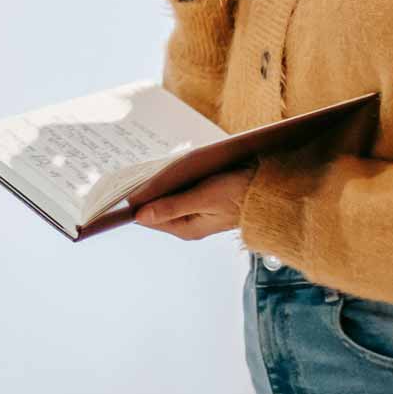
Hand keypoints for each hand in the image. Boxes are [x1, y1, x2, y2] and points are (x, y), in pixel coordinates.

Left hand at [131, 164, 255, 240]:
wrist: (270, 191)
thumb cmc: (239, 194)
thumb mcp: (203, 198)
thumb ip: (172, 207)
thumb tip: (139, 216)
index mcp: (186, 228)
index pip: (148, 219)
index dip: (135, 203)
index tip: (123, 185)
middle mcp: (188, 222)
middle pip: (156, 206)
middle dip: (148, 190)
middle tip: (136, 170)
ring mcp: (195, 211)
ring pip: (167, 196)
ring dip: (161, 183)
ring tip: (152, 165)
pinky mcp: (202, 198)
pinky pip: (180, 188)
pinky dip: (174, 179)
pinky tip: (171, 166)